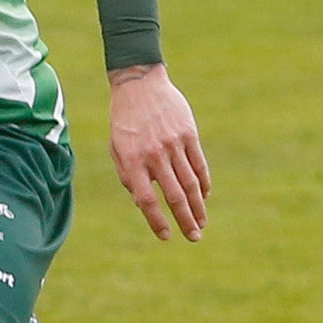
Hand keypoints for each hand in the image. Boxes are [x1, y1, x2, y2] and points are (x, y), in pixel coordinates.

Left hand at [108, 66, 208, 241]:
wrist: (139, 84)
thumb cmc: (124, 119)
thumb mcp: (116, 147)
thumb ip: (128, 174)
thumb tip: (140, 202)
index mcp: (132, 160)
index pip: (146, 199)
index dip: (156, 220)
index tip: (166, 236)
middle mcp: (154, 155)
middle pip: (173, 195)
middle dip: (185, 220)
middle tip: (193, 238)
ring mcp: (174, 144)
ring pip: (190, 183)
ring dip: (198, 207)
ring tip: (202, 223)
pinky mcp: (189, 134)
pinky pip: (199, 164)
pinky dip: (204, 183)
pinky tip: (205, 196)